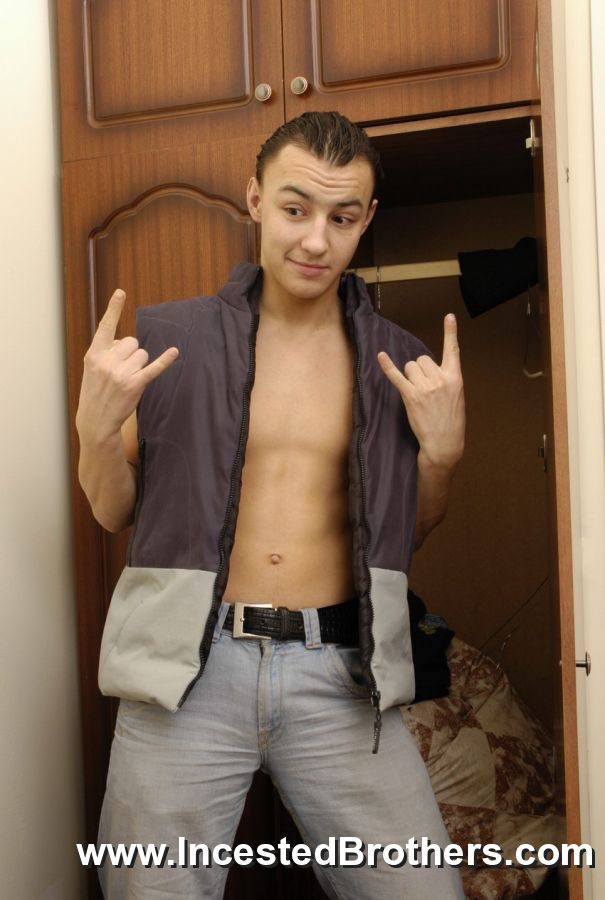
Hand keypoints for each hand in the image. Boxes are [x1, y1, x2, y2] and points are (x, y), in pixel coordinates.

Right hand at [76, 289, 178, 443]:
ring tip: (127, 379)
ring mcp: (121, 373)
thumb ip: (106, 351)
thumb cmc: (96, 392)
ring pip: (142, 354)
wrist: (96, 420)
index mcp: (94, 354)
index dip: (114, 309)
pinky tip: (174, 352)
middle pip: (132, 342)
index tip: (121, 292)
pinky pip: (153, 368)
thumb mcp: (92, 369)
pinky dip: (165, 360)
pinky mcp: (135, 384)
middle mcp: (107, 361)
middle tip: (121, 371)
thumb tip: (125, 341)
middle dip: (130, 353)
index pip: (105, 327)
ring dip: (139, 365)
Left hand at [377, 314, 464, 468]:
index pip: (453, 351)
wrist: (444, 443)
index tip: (449, 316)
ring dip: (410, 376)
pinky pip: (397, 376)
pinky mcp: (410, 396)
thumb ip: (446, 380)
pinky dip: (387, 366)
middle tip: (424, 389)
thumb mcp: (456, 398)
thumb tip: (431, 370)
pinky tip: (381, 356)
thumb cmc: (450, 422)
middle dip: (420, 370)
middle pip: (422, 359)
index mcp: (455, 378)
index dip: (451, 332)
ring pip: (410, 367)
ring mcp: (425, 387)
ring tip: (417, 394)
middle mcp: (440, 379)